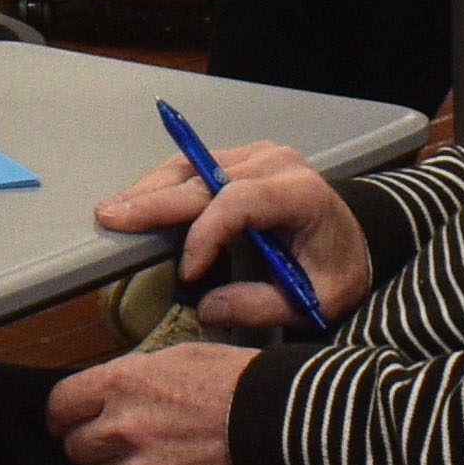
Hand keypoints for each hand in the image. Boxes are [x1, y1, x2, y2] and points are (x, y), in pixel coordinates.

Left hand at [49, 348, 258, 464]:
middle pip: (77, 447)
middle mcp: (122, 430)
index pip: (61, 404)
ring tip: (161, 459)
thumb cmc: (240, 385)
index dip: (65, 414)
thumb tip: (110, 392)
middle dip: (96, 443)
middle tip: (126, 440)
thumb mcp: (182, 357)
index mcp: (122, 384)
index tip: (70, 420)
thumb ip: (135, 376)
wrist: (287, 428)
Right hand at [93, 138, 372, 330]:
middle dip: (154, 201)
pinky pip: (192, 166)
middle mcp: (275, 164)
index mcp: (299, 194)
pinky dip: (162, 186)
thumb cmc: (336, 270)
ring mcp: (255, 156)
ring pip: (190, 166)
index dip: (205, 235)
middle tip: (111, 218)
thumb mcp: (314, 300)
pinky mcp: (240, 159)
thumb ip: (262, 305)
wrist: (353, 238)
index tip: (187, 272)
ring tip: (114, 212)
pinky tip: (136, 202)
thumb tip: (208, 308)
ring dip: (149, 190)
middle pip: (203, 177)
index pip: (239, 202)